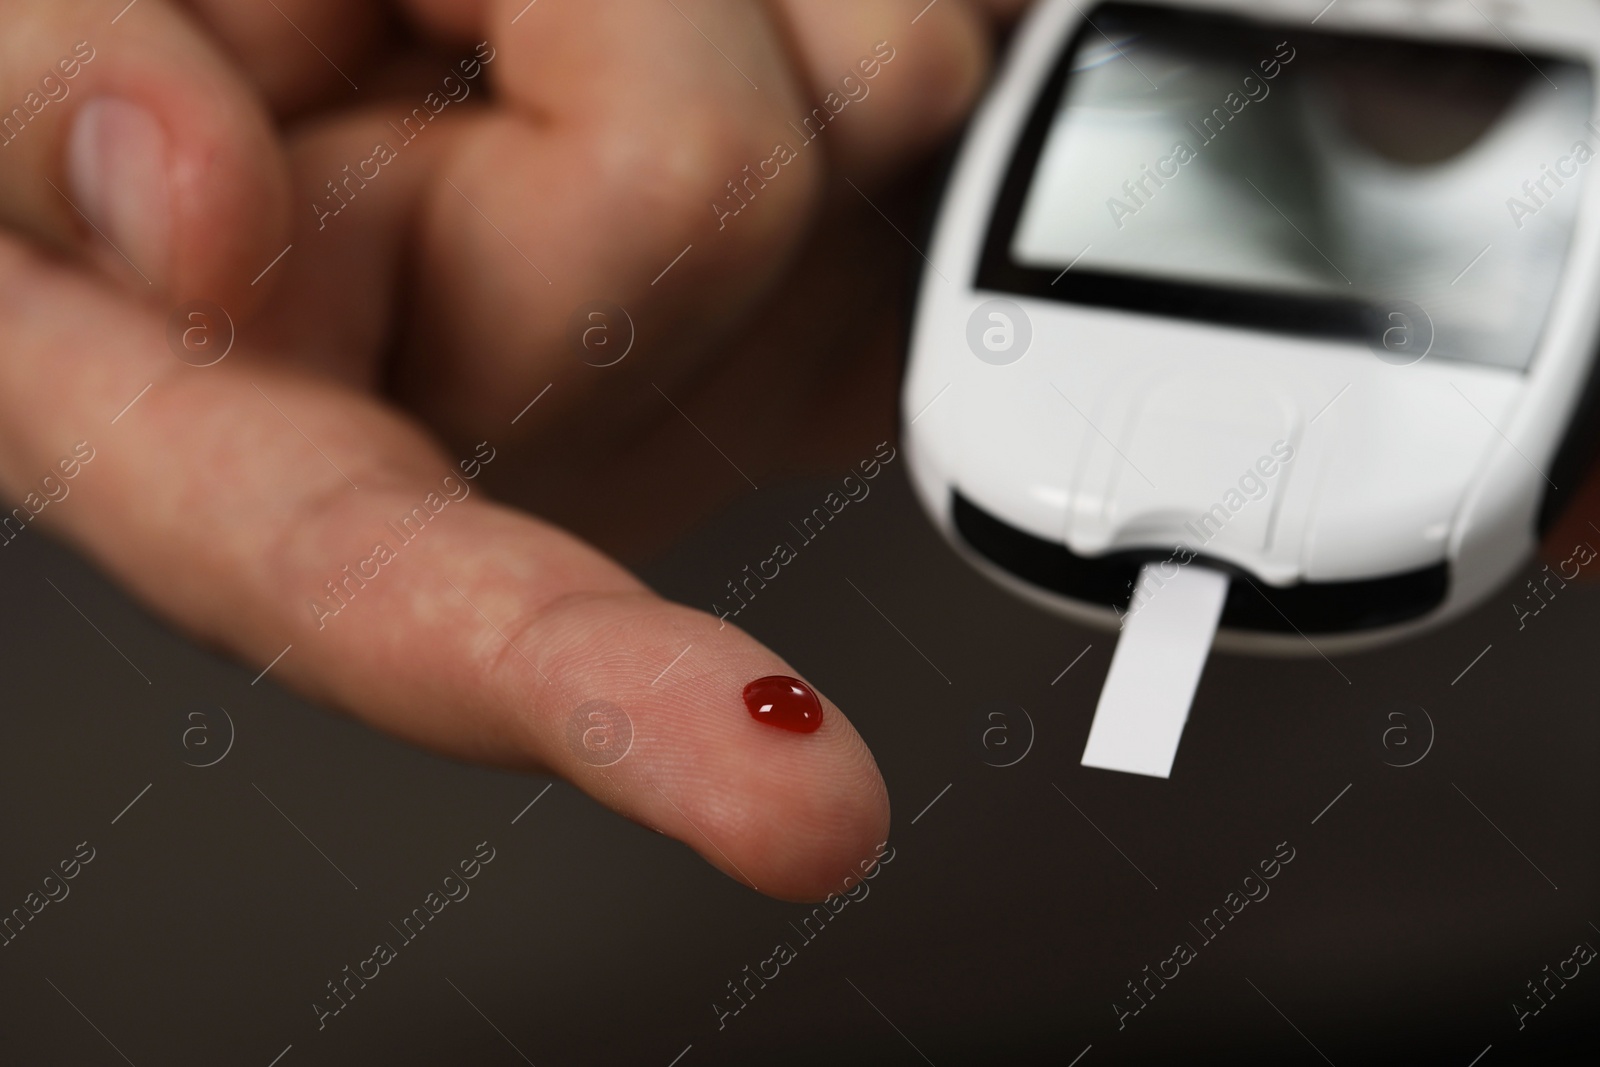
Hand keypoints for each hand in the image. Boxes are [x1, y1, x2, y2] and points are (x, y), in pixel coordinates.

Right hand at [0, 0, 1018, 900]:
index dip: (577, 677)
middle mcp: (505, 412)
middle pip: (704, 198)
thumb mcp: (6, 23)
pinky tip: (707, 25)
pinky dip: (834, 4)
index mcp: (250, 397)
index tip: (793, 797)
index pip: (384, 575)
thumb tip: (185, 215)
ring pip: (865, 103)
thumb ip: (28, 94)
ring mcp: (702, 352)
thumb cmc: (180, 28)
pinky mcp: (836, 264)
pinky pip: (931, 81)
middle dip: (583, 3)